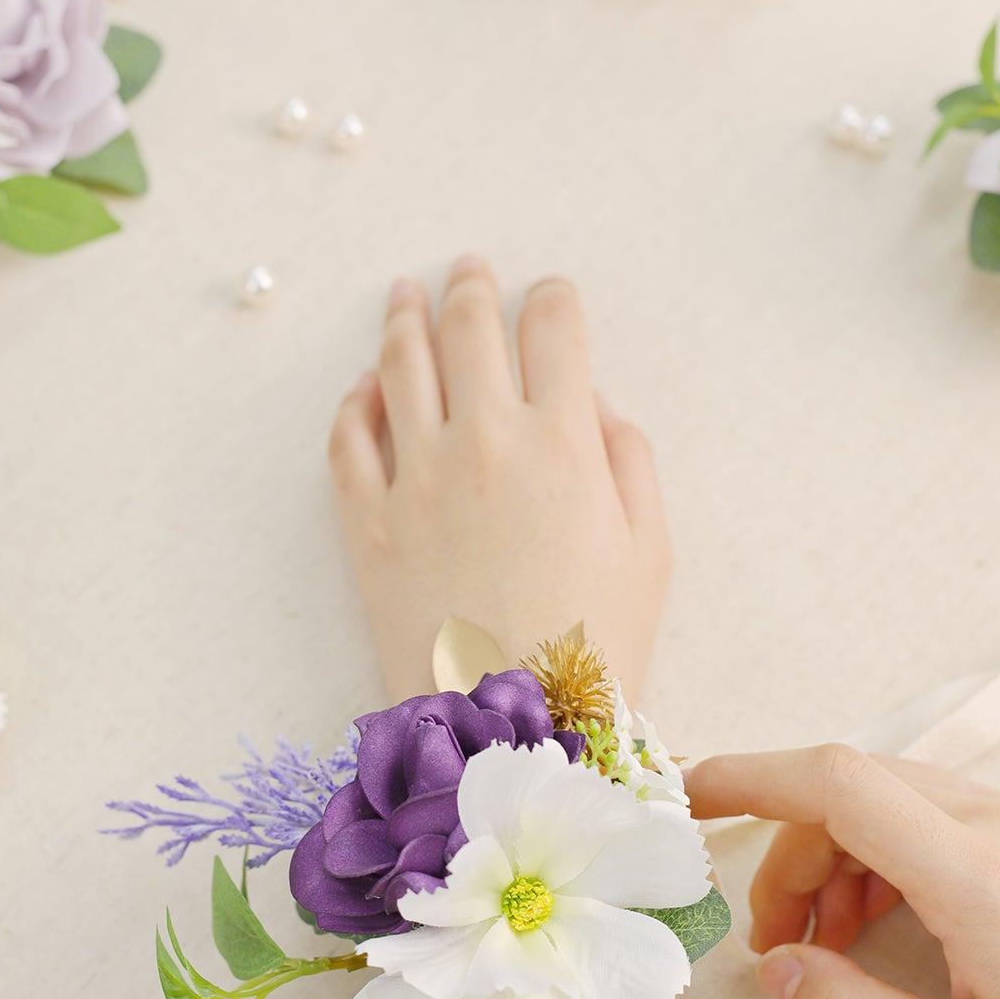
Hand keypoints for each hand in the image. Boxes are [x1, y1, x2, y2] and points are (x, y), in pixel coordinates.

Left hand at [327, 257, 670, 701]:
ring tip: (407, 296)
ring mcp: (417, 477)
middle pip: (471, 330)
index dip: (553, 299)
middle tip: (469, 269)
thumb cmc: (595, 646)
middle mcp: (484, 441)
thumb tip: (592, 405)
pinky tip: (366, 387)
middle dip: (474, 288)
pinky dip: (357, 403)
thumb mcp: (650, 551)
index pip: (554, 330)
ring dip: (406, 320)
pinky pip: (349, 441)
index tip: (551, 295)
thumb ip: (627, 461)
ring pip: (402, 367)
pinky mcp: (367, 522)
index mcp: (562, 442)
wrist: (509, 729)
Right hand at [687, 746, 999, 998]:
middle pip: (851, 790)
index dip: (749, 774)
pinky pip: (927, 817)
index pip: (837, 783)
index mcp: (976, 876)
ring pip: (887, 800)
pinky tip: (878, 924)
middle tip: (770, 943)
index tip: (684, 795)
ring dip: (831, 855)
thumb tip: (777, 975)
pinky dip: (877, 857)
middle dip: (787, 850)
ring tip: (822, 943)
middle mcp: (995, 828)